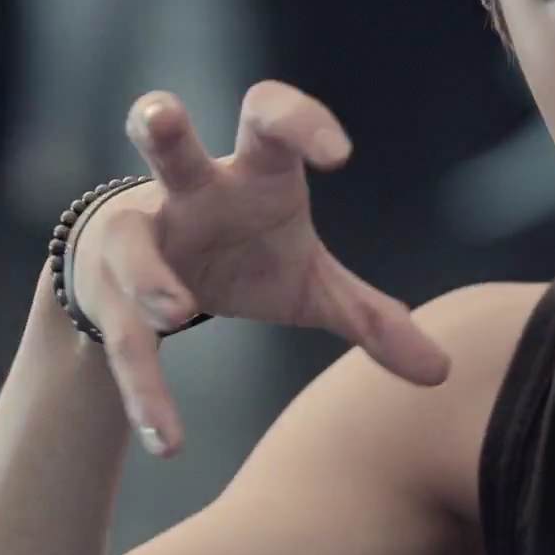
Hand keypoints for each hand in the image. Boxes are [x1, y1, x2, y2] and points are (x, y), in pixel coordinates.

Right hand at [66, 81, 450, 455]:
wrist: (144, 277)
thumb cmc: (242, 256)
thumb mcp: (309, 283)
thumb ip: (372, 317)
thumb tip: (443, 372)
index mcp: (249, 174)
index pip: (270, 120)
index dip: (300, 122)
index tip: (338, 155)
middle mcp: (188, 196)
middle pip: (169, 148)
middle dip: (160, 126)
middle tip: (160, 115)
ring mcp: (140, 241)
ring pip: (132, 244)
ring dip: (150, 274)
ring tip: (179, 312)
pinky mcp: (110, 300)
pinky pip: (124, 343)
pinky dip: (145, 392)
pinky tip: (167, 440)